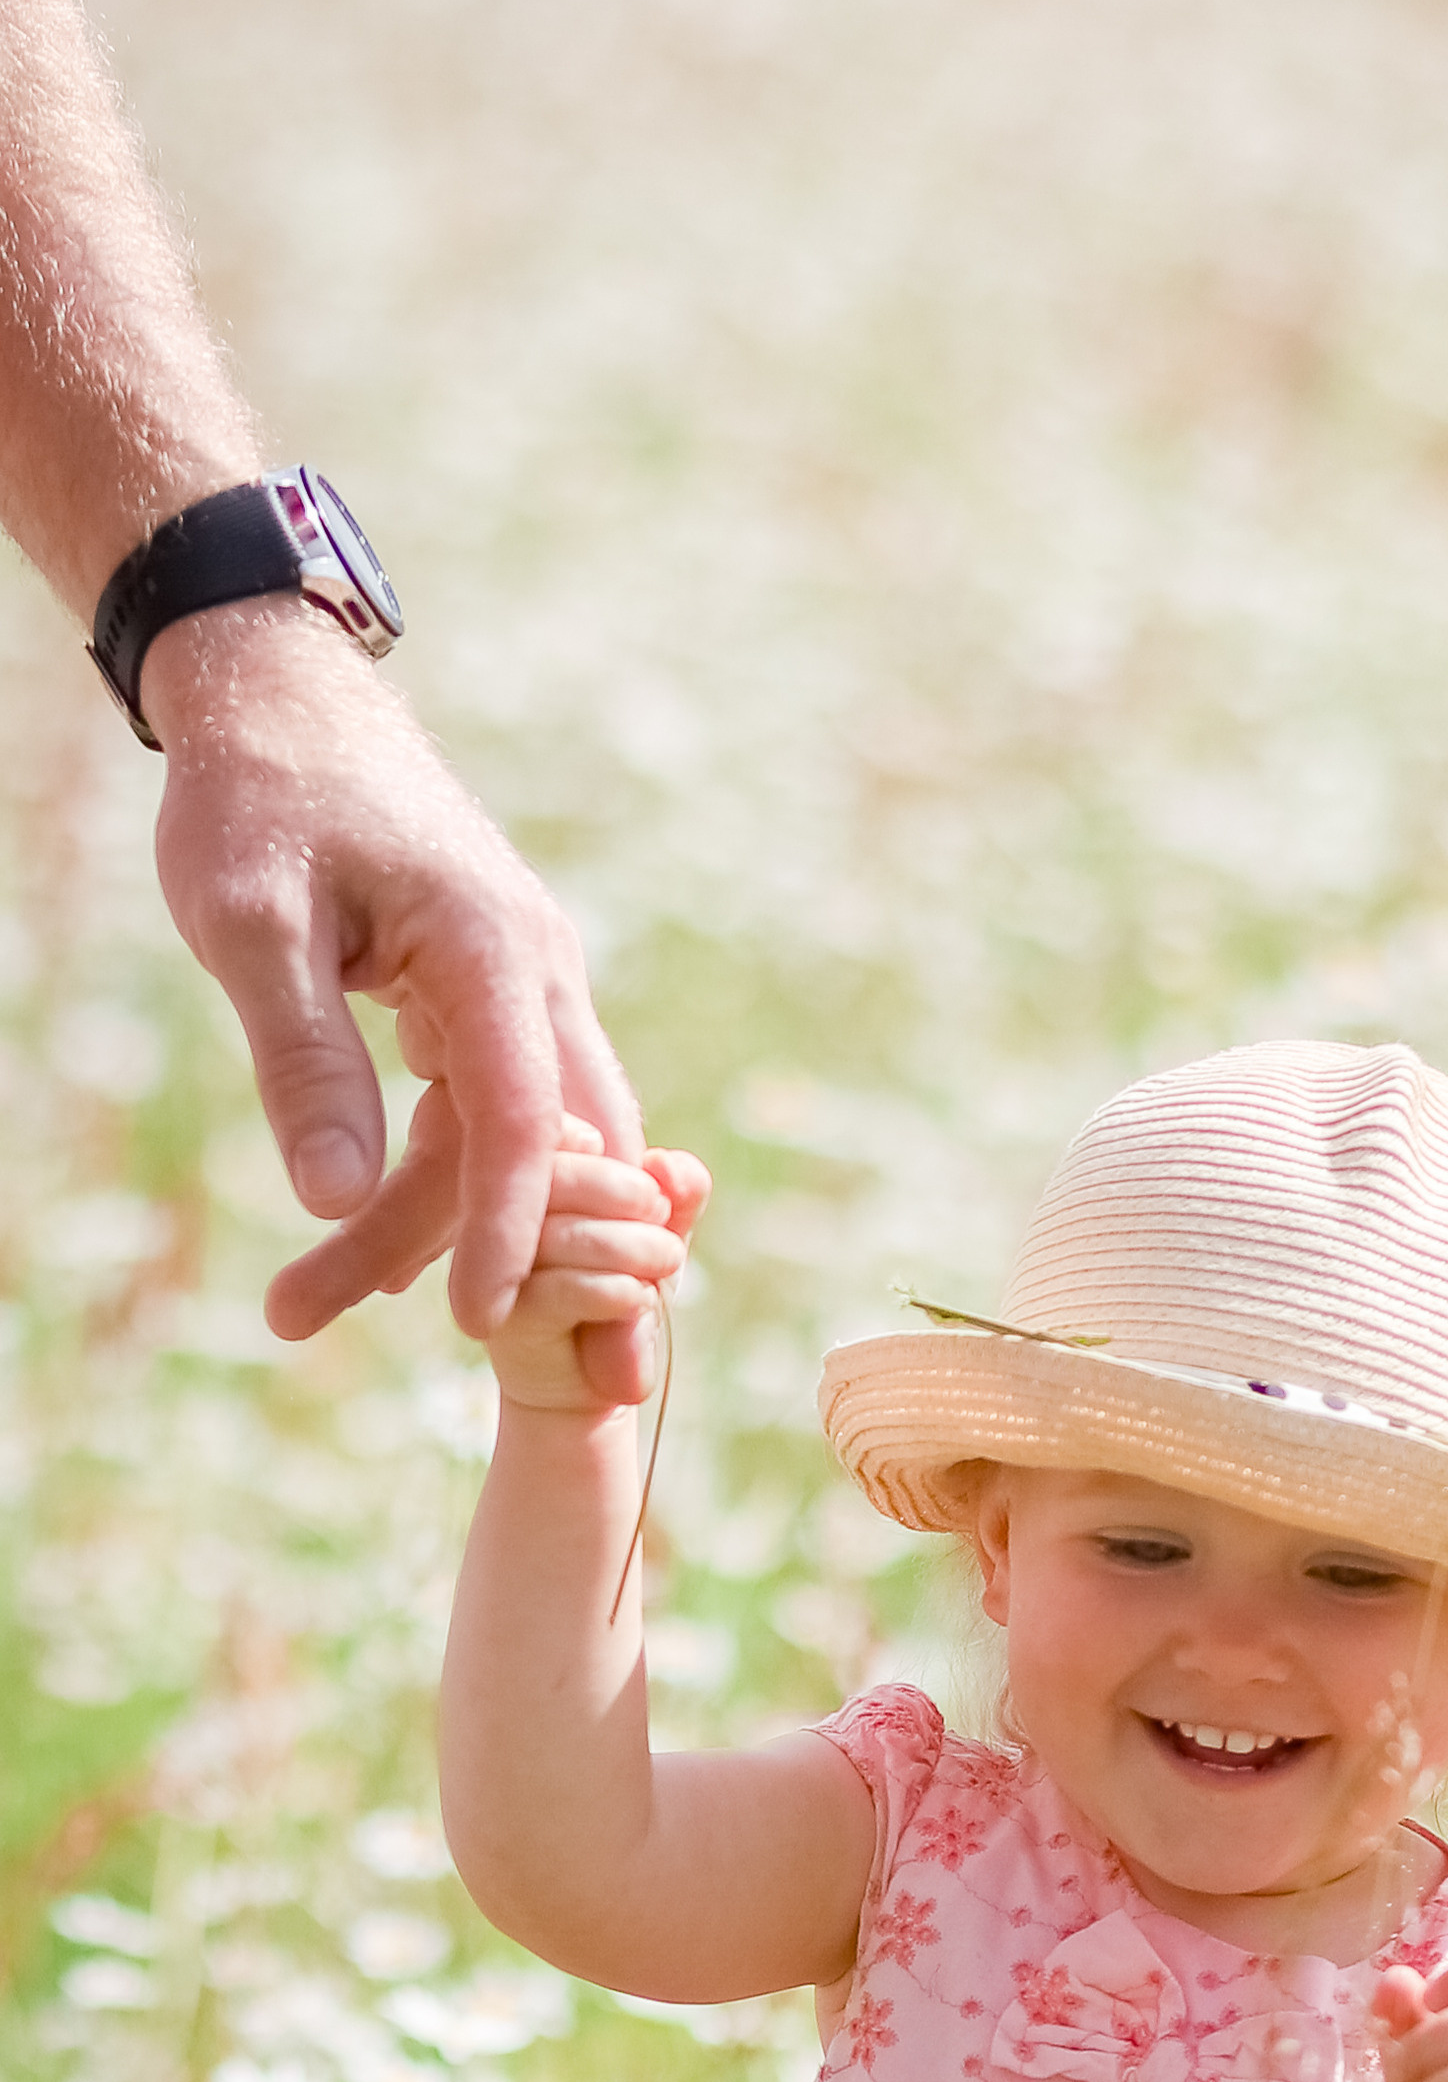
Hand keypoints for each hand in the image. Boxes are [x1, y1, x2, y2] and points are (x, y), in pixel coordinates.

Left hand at [142, 601, 643, 1363]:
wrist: (277, 695)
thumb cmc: (253, 796)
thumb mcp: (248, 925)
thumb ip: (301, 1058)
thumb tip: (338, 1198)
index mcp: (489, 948)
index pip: (520, 1120)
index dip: (505, 1231)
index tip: (472, 1325)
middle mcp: (536, 970)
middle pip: (566, 1150)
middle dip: (554, 1267)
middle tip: (566, 1385)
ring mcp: (526, 982)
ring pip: (537, 1141)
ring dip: (477, 1233)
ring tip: (362, 1312)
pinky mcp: (494, 995)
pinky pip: (502, 1113)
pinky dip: (460, 1186)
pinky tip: (390, 1252)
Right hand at [485, 1118, 709, 1413]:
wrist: (603, 1378)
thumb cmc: (624, 1287)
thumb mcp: (660, 1231)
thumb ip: (676, 1193)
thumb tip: (670, 1168)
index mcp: (526, 1178)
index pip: (550, 1138)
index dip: (605, 1160)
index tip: (652, 1193)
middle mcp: (495, 1216)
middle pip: (548, 1178)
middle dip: (622, 1195)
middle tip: (665, 1224)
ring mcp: (492, 1270)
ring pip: (557, 1236)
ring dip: (628, 1248)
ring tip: (667, 1263)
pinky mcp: (507, 1321)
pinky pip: (560, 1290)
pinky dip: (612, 1290)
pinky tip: (637, 1298)